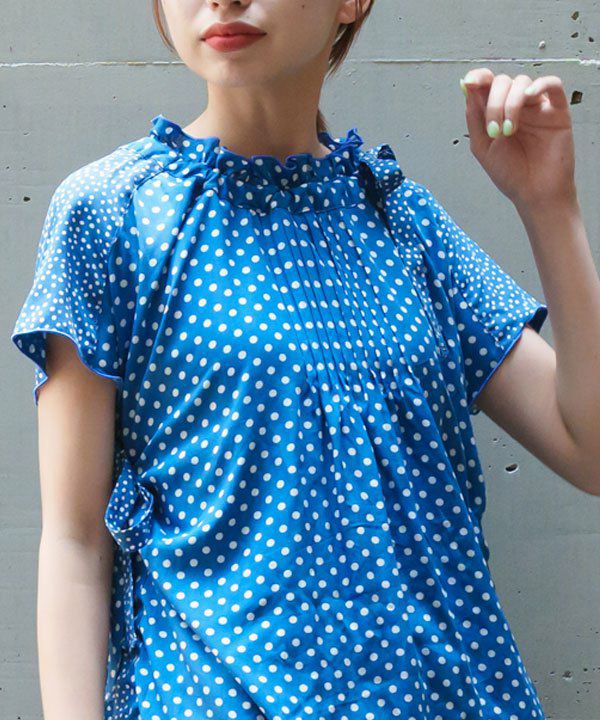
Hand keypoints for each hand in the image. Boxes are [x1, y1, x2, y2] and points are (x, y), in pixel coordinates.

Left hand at [460, 68, 577, 210]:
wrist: (534, 193)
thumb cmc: (510, 174)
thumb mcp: (482, 147)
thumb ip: (474, 117)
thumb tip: (467, 86)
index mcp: (496, 113)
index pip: (487, 84)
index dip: (478, 78)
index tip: (470, 83)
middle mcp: (516, 106)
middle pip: (502, 82)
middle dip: (494, 103)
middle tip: (495, 130)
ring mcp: (536, 107)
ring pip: (523, 82)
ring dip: (511, 103)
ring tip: (509, 130)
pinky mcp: (557, 111)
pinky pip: (553, 85)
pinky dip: (541, 84)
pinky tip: (530, 97)